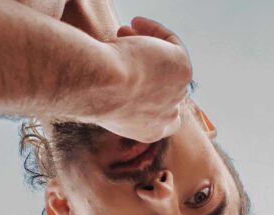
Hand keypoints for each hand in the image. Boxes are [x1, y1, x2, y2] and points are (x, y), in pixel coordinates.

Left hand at [99, 17, 191, 141]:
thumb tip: (118, 79)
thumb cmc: (91, 92)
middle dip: (145, 63)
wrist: (102, 84)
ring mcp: (178, 94)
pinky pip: (173, 44)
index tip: (130, 71)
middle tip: (123, 44)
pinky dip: (155, 30)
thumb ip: (117, 98)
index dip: (146, 90)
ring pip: (167, 64)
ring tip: (123, 32)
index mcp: (149, 132)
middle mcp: (168, 118)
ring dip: (147, 45)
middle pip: (163, 86)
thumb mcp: (105, 103)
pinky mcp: (182, 71)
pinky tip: (134, 23)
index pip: (158, 113)